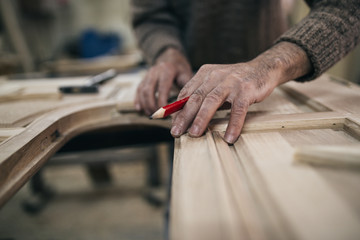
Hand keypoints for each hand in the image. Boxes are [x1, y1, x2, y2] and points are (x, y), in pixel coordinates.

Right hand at [135, 48, 192, 115]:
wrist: (172, 59)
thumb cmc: (181, 70)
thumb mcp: (187, 76)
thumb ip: (186, 89)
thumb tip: (186, 106)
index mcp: (168, 70)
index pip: (163, 88)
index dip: (162, 102)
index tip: (166, 113)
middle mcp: (155, 71)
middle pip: (149, 89)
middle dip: (151, 105)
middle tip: (157, 115)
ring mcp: (148, 74)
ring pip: (142, 90)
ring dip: (144, 104)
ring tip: (150, 114)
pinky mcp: (144, 78)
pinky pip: (138, 89)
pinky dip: (138, 100)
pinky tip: (139, 109)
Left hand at [170, 42, 311, 143]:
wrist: (263, 68)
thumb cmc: (235, 80)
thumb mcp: (215, 82)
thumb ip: (201, 94)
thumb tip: (184, 115)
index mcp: (205, 73)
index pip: (186, 93)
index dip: (177, 109)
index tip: (171, 124)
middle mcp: (215, 76)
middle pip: (195, 98)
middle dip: (184, 117)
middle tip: (175, 132)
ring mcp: (231, 83)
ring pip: (212, 102)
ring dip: (201, 120)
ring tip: (194, 134)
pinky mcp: (246, 91)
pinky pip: (238, 110)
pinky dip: (233, 125)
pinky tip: (229, 137)